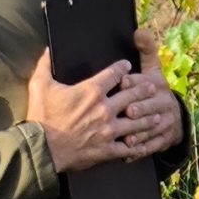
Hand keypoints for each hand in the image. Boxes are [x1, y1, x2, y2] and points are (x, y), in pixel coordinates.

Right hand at [25, 51, 152, 170]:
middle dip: (143, 90)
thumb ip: (45, 65)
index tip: (127, 66)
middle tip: (153, 87)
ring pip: (136, 122)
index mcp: (91, 91)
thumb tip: (47, 49)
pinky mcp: (108, 149)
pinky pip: (128, 147)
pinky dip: (137, 145)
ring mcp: (109, 130)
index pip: (114, 74)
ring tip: (158, 115)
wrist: (42, 149)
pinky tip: (144, 143)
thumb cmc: (41, 117)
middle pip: (132, 96)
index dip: (122, 68)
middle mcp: (105, 109)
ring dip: (148, 118)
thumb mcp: (40, 86)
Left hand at [113, 28, 184, 159]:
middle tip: (126, 111)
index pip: (144, 82)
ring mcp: (164, 123)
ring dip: (138, 133)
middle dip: (139, 108)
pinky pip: (151, 146)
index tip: (122, 82)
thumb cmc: (155, 90)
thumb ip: (146, 51)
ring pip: (150, 128)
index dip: (133, 82)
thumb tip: (140, 30)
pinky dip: (140, 150)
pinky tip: (127, 154)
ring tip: (125, 137)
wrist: (175, 117)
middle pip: (150, 106)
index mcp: (157, 85)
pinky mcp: (163, 140)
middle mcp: (163, 104)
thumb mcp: (153, 70)